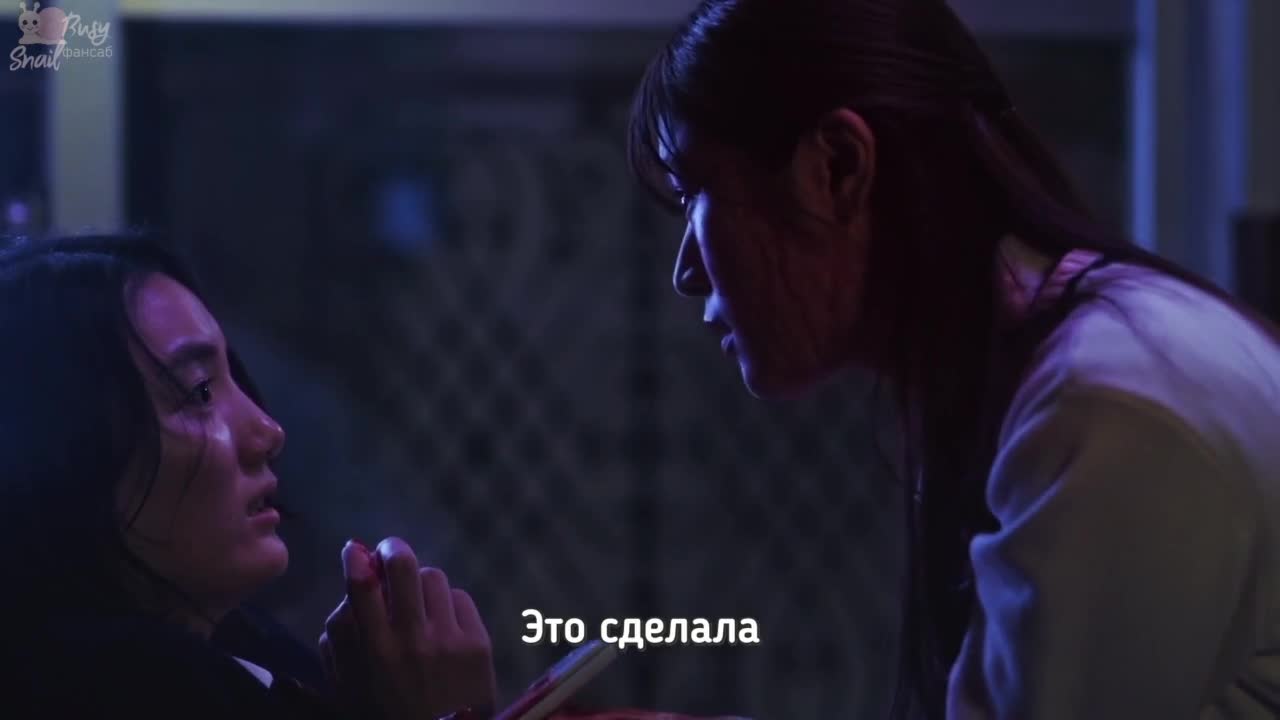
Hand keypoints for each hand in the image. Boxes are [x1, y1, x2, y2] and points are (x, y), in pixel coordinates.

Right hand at [319, 537, 497, 719]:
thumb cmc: (390, 713)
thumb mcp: (352, 685)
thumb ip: (343, 640)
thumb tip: (349, 590)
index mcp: (376, 652)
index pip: (362, 587)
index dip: (356, 560)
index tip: (354, 550)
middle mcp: (412, 640)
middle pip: (403, 566)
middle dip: (394, 549)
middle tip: (390, 550)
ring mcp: (448, 639)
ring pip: (433, 577)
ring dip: (422, 584)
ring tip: (419, 603)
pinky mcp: (478, 643)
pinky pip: (460, 598)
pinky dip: (448, 605)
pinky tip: (444, 623)